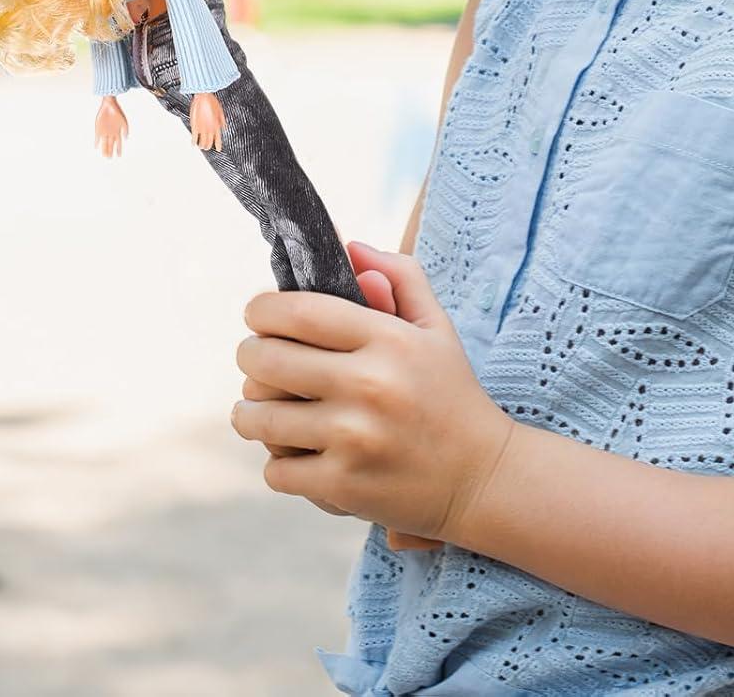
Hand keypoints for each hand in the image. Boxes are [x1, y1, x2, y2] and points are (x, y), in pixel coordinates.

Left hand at [94, 96, 127, 157]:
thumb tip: (126, 138)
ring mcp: (104, 132)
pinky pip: (97, 138)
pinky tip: (96, 147)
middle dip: (110, 151)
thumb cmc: (118, 112)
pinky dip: (96, 142)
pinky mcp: (98, 129)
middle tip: (109, 158)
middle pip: (110, 145)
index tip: (118, 156)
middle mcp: (111, 133)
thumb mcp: (124, 121)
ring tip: (104, 155)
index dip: (118, 150)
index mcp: (117, 132)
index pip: (118, 144)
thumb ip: (125, 130)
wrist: (109, 105)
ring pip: (104, 143)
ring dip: (104, 149)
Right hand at [189, 91, 225, 151]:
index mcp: (217, 125)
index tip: (218, 149)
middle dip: (209, 146)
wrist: (203, 96)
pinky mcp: (195, 126)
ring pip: (202, 142)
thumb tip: (224, 128)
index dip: (218, 145)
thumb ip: (222, 121)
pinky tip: (193, 144)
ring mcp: (202, 128)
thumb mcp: (220, 111)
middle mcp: (210, 129)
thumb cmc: (212, 102)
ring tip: (201, 146)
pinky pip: (194, 137)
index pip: (218, 138)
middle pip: (209, 142)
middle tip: (207, 147)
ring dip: (202, 145)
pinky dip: (194, 142)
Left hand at [231, 243, 514, 546]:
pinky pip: (275, 469)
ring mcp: (353, 439)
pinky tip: (296, 451)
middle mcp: (368, 385)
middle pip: (265, 360)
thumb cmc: (452, 393)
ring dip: (251, 412)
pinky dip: (278, 461)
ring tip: (261, 409)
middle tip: (257, 359)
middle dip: (251, 355)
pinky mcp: (343, 487)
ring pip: (259, 418)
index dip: (262, 310)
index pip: (298, 311)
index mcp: (388, 339)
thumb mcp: (436, 326)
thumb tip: (349, 247)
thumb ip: (399, 276)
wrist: (482, 477)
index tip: (259, 315)